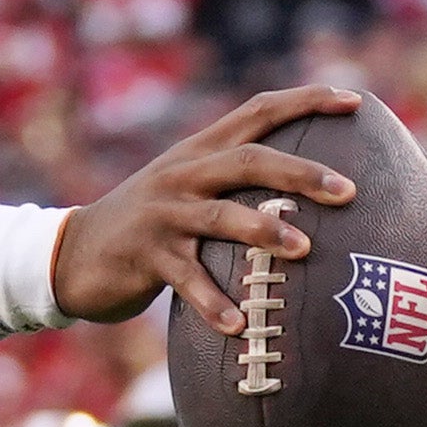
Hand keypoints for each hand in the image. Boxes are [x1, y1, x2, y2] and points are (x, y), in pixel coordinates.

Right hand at [49, 83, 361, 331]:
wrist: (71, 255)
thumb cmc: (147, 227)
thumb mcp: (184, 189)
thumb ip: (232, 182)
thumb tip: (306, 192)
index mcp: (199, 151)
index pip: (258, 111)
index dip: (306, 102)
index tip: (355, 102)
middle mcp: (183, 174)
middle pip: (250, 160)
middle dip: (302, 173)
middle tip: (348, 192)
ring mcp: (163, 213)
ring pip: (222, 215)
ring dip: (266, 231)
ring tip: (304, 250)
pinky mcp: (145, 255)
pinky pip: (188, 278)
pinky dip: (214, 302)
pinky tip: (239, 325)